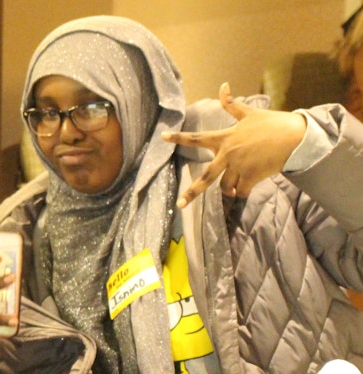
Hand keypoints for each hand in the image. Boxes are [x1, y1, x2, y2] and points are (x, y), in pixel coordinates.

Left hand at [161, 82, 306, 206]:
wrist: (296, 137)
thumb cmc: (272, 124)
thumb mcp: (250, 113)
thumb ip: (231, 105)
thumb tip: (223, 85)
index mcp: (225, 138)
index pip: (197, 138)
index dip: (179, 137)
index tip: (162, 137)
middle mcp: (228, 153)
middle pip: (206, 176)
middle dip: (192, 192)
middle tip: (181, 204)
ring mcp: (239, 166)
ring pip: (226, 186)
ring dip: (229, 188)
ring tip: (235, 186)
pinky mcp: (251, 177)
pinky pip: (241, 191)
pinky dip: (242, 192)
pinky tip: (246, 188)